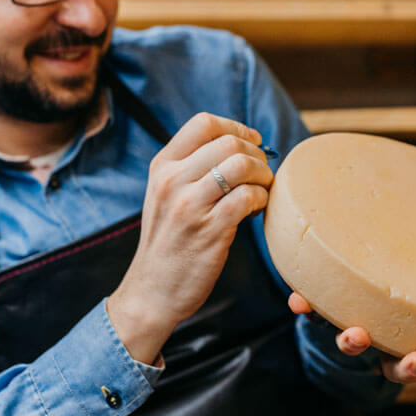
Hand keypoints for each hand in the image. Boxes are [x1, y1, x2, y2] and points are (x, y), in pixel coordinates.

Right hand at [109, 113, 272, 363]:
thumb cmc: (168, 243)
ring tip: (263, 190)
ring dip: (263, 174)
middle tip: (262, 173)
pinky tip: (257, 210)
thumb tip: (240, 146)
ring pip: (241, 165)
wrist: (152, 292)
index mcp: (162, 167)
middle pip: (228, 142)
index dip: (237, 128)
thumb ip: (191, 170)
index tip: (253, 142)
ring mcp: (190, 205)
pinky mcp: (210, 230)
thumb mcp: (165, 196)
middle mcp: (172, 181)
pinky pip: (248, 197)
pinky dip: (262, 199)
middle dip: (256, 153)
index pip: (203, 123)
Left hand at [287, 293, 415, 390]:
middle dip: (410, 368)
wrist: (348, 293)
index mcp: (413, 350)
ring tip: (355, 336)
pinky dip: (307, 308)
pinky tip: (298, 301)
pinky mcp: (324, 317)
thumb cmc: (401, 298)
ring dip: (353, 343)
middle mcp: (383, 350)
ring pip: (353, 348)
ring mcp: (354, 335)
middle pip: (397, 368)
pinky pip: (314, 316)